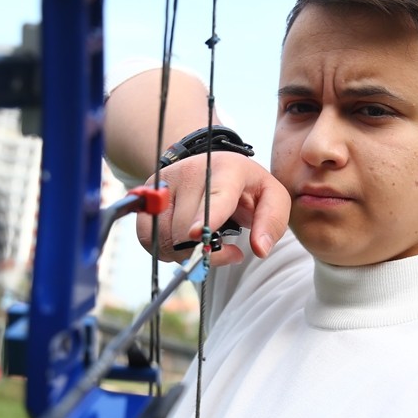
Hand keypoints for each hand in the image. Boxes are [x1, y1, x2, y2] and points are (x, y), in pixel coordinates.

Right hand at [138, 153, 290, 266]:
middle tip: (225, 250)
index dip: (205, 217)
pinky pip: (148, 237)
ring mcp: (165, 182)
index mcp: (227, 169)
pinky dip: (165, 249)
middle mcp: (191, 171)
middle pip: (187, 229)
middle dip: (205, 252)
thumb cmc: (245, 186)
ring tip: (205, 243)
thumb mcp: (271, 197)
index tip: (196, 234)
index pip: (215, 195)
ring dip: (185, 253)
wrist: (212, 164)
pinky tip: (183, 241)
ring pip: (166, 237)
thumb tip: (260, 249)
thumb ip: (271, 222)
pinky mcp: (146, 194)